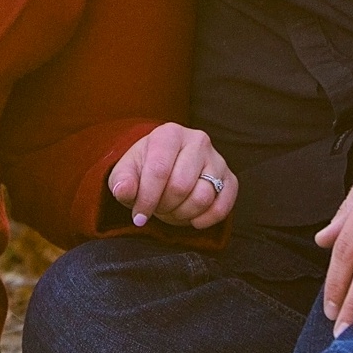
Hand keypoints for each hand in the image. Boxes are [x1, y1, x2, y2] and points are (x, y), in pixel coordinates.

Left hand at [105, 123, 238, 229]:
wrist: (165, 167)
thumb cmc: (143, 169)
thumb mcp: (126, 172)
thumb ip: (122, 181)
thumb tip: (124, 191)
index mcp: (169, 133)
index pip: (159, 170)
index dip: (147, 199)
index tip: (138, 217)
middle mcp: (197, 140)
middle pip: (181, 186)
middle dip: (164, 206)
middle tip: (157, 208)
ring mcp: (217, 159)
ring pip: (203, 197)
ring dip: (183, 214)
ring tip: (172, 209)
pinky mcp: (230, 178)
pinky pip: (223, 205)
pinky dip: (206, 219)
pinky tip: (192, 219)